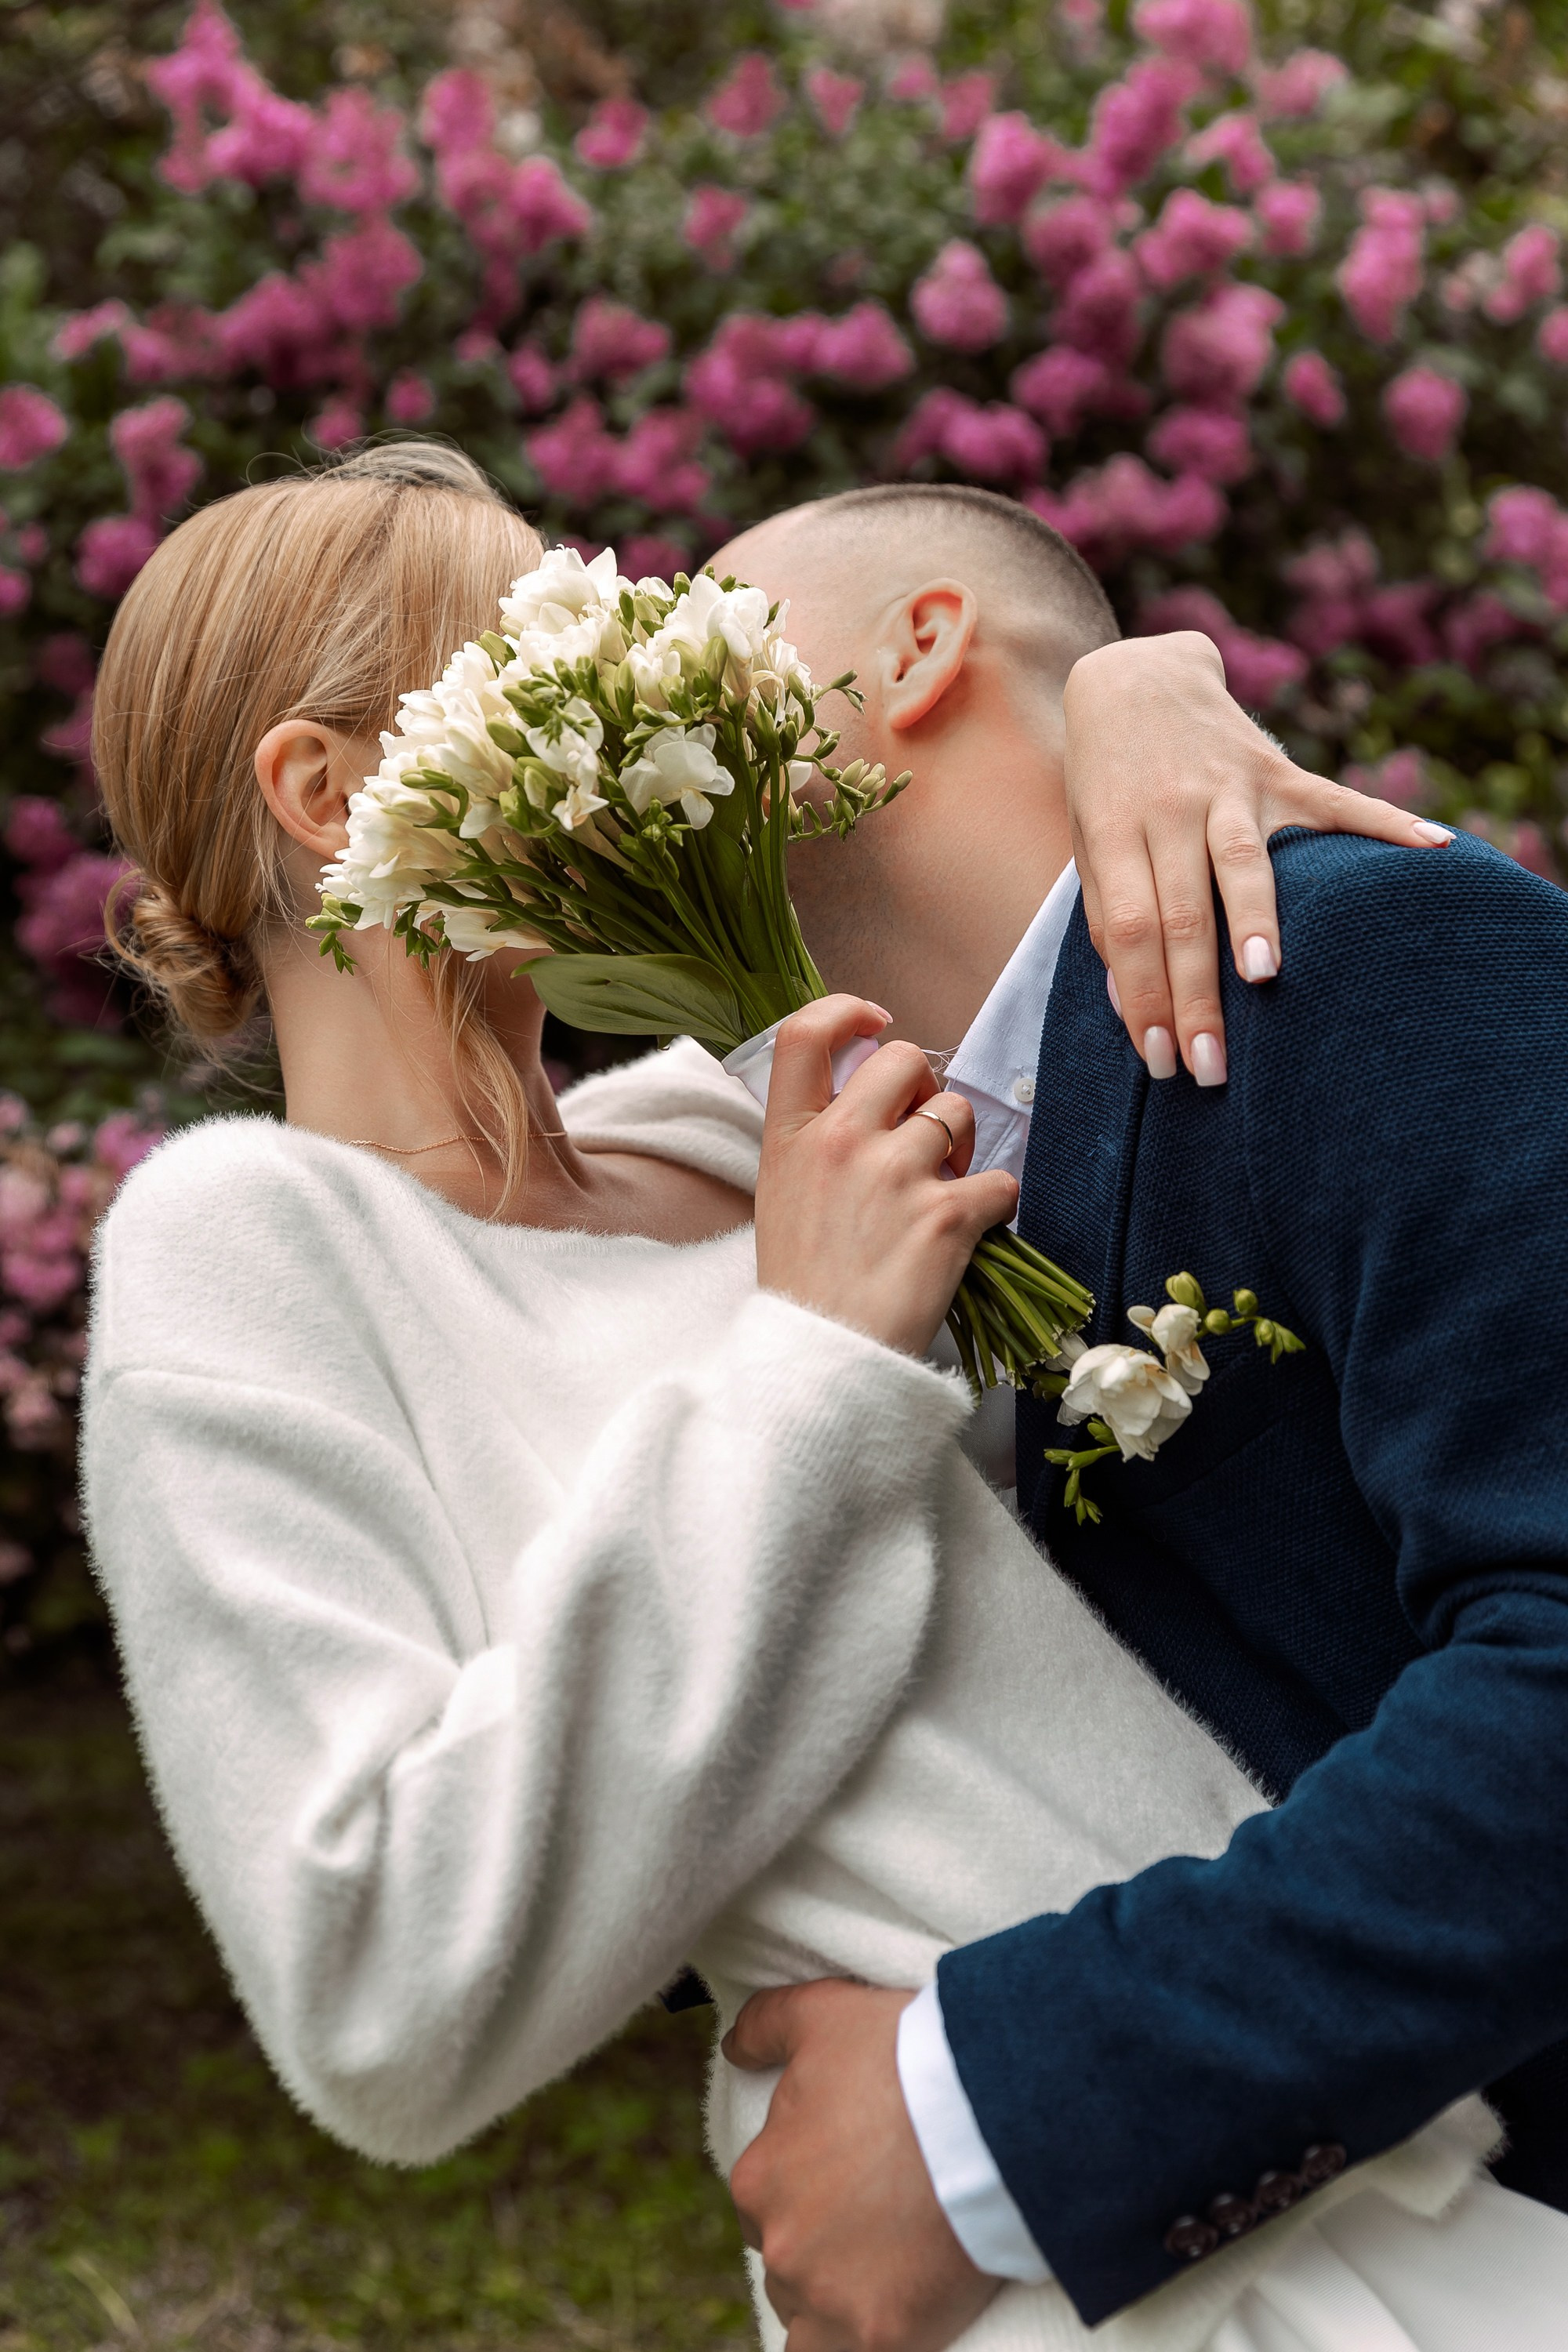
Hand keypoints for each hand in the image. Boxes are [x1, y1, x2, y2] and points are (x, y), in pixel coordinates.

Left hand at [724, 1980, 997, 2351]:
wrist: (988, 2108)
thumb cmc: (903, 2055)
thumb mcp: (823, 2014)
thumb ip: (766, 2027)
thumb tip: (733, 2049)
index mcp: (760, 2178)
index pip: (767, 2199)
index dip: (810, 2184)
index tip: (856, 2172)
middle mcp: (782, 2246)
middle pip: (790, 2261)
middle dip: (822, 2243)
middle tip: (879, 2216)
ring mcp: (829, 2298)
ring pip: (811, 2318)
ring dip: (837, 2297)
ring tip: (891, 2264)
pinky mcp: (882, 2335)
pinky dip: (857, 2339)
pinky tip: (887, 2316)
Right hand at [755, 996, 1017, 1358]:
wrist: (825, 1360)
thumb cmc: (806, 1286)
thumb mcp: (782, 1196)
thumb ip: (818, 1140)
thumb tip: (876, 1103)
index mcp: (789, 1136)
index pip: (804, 1034)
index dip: (845, 1010)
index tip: (874, 1021)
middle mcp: (839, 1141)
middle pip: (902, 1058)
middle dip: (924, 1087)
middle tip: (921, 1136)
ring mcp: (893, 1174)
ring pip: (958, 1112)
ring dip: (961, 1148)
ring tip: (938, 1197)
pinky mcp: (945, 1215)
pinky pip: (1000, 1179)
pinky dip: (995, 1205)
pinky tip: (970, 1234)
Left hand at [1061, 631, 1452, 1082]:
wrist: (1134, 679)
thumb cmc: (1110, 783)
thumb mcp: (1091, 841)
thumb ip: (1112, 915)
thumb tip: (1129, 1005)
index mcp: (1116, 832)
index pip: (1130, 929)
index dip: (1142, 995)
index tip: (1158, 1057)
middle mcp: (1173, 808)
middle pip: (1184, 912)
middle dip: (1197, 994)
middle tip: (1210, 1065)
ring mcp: (1229, 787)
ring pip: (1244, 861)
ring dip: (1257, 921)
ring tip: (1267, 978)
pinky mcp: (1278, 771)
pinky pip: (1336, 803)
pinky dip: (1386, 823)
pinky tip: (1432, 847)